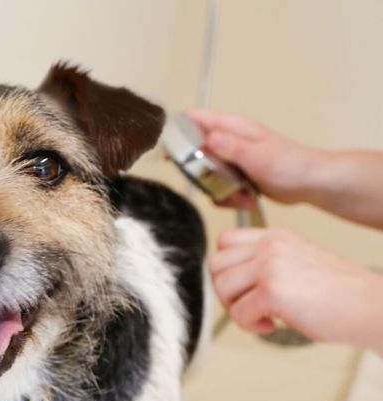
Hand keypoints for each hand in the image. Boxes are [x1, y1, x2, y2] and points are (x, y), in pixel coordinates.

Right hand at [188, 110, 327, 208]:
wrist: (311, 182)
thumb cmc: (293, 164)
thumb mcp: (259, 156)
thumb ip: (232, 147)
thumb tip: (208, 138)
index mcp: (232, 128)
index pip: (194, 120)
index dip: (177, 132)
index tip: (172, 154)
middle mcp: (228, 141)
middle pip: (194, 154)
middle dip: (201, 174)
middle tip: (216, 183)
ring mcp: (230, 159)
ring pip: (205, 176)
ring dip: (218, 190)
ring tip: (240, 194)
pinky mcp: (234, 175)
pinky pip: (218, 188)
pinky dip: (229, 198)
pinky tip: (246, 199)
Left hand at [209, 227, 382, 353]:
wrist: (371, 307)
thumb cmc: (338, 294)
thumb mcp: (297, 263)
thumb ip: (265, 263)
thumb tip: (227, 280)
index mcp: (276, 237)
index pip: (225, 242)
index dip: (227, 269)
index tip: (246, 287)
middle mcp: (271, 246)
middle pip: (216, 265)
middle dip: (226, 291)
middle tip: (249, 306)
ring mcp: (270, 266)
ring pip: (222, 287)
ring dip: (236, 309)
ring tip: (262, 317)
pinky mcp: (273, 291)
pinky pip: (237, 312)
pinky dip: (249, 326)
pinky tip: (272, 326)